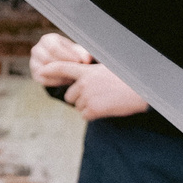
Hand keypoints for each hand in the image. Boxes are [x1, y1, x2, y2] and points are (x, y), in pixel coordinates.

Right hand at [27, 32, 91, 86]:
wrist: (64, 61)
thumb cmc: (72, 53)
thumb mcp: (78, 51)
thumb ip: (84, 53)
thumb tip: (87, 60)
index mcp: (47, 40)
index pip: (53, 47)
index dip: (67, 55)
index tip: (79, 62)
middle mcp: (37, 49)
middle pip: (47, 59)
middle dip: (63, 65)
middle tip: (76, 70)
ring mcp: (34, 62)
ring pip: (44, 70)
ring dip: (60, 74)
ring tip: (73, 75)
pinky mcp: (35, 74)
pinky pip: (44, 80)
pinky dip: (57, 82)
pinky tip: (68, 80)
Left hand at [32, 32, 148, 118]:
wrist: (142, 91)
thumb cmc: (127, 79)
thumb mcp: (107, 69)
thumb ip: (91, 73)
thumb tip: (82, 77)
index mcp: (87, 70)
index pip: (62, 67)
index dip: (49, 69)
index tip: (40, 71)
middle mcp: (84, 83)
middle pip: (69, 95)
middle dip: (79, 98)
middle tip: (97, 95)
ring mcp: (87, 97)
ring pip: (78, 106)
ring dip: (87, 106)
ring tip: (105, 100)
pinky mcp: (93, 110)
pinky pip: (85, 115)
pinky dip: (93, 114)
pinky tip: (106, 108)